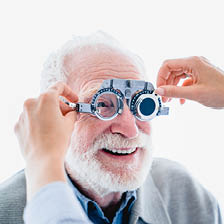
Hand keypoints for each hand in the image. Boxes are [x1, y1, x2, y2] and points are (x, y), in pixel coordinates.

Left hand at [14, 81, 77, 199]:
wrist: (43, 160)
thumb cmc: (57, 141)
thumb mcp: (70, 124)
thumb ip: (72, 113)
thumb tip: (72, 112)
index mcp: (46, 99)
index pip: (59, 87)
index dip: (70, 93)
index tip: (74, 100)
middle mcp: (31, 103)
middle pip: (49, 99)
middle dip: (61, 107)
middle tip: (69, 117)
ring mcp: (22, 115)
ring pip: (39, 109)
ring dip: (49, 114)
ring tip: (58, 127)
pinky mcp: (18, 126)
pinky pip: (31, 119)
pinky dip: (40, 122)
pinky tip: (46, 133)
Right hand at [155, 56, 223, 107]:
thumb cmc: (222, 92)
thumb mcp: (195, 93)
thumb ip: (174, 92)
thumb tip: (159, 91)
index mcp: (192, 62)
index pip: (167, 65)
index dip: (160, 77)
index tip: (159, 90)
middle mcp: (194, 63)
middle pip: (171, 70)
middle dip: (166, 84)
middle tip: (164, 97)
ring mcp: (197, 69)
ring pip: (177, 76)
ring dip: (172, 88)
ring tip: (171, 100)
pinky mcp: (199, 75)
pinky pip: (184, 80)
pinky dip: (180, 89)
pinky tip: (182, 99)